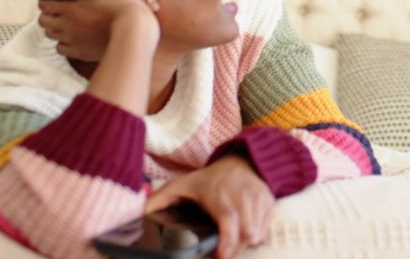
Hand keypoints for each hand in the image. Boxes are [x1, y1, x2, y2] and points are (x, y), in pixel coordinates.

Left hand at [38, 0, 157, 60]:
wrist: (135, 31)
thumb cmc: (127, 8)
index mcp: (73, 6)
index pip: (44, 4)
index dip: (47, 3)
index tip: (53, 3)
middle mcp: (68, 23)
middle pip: (43, 21)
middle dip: (48, 17)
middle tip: (58, 15)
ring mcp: (73, 39)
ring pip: (50, 35)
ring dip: (55, 30)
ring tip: (65, 27)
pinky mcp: (80, 52)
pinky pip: (61, 49)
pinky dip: (64, 44)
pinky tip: (73, 40)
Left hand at [146, 155, 274, 258]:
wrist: (241, 161)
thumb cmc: (209, 179)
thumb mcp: (182, 185)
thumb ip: (160, 200)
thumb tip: (140, 215)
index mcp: (218, 192)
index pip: (228, 219)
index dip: (227, 242)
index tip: (221, 257)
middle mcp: (241, 194)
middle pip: (244, 231)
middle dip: (235, 250)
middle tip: (223, 256)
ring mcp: (258, 197)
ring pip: (257, 232)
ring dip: (245, 245)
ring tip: (232, 247)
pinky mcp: (269, 201)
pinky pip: (266, 228)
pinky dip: (256, 237)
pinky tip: (244, 237)